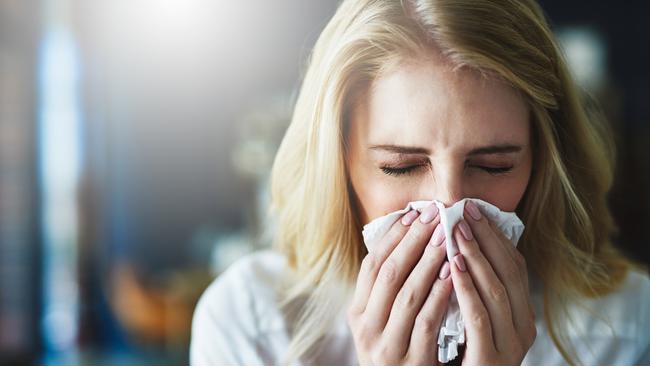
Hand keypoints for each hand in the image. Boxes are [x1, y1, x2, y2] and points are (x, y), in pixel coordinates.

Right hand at [347, 203, 452, 364]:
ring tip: (447, 238)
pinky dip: (440, 295)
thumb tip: (406, 240)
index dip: (392, 238)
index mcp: (358, 313)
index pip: (372, 266)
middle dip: (413, 241)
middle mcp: (366, 328)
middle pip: (389, 274)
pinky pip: (427, 321)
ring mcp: (387, 346)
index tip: (413, 214)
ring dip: (429, 262)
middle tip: (434, 216)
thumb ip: (388, 291)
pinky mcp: (412, 362)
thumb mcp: (382, 322)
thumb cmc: (397, 351)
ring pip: (407, 294)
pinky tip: (454, 274)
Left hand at [449, 201, 535, 364]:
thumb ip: (475, 288)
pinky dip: (466, 288)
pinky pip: (478, 317)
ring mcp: (509, 346)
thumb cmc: (464, 355)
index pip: (515, 267)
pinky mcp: (489, 361)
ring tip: (456, 230)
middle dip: (486, 239)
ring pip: (496, 291)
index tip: (474, 210)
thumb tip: (460, 244)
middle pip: (508, 273)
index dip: (495, 237)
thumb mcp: (477, 319)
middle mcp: (523, 329)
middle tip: (464, 211)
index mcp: (522, 315)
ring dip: (475, 257)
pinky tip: (451, 266)